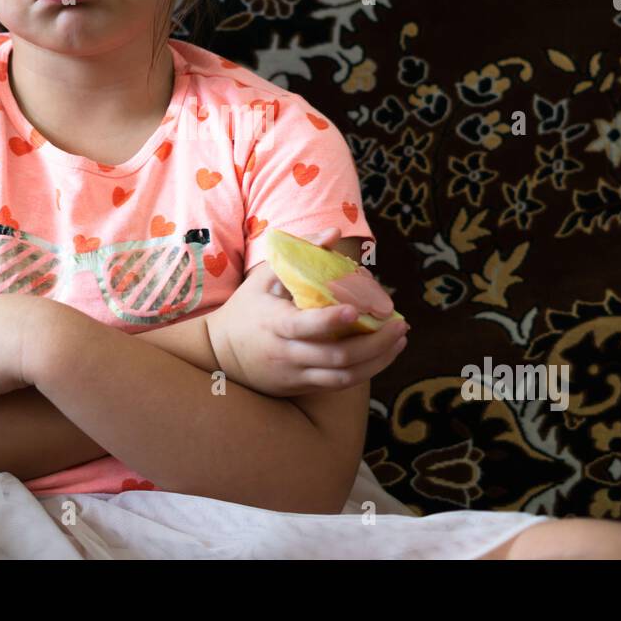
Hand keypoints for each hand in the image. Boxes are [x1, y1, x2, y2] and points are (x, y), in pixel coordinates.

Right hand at [206, 227, 409, 397]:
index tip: (358, 310)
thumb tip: (334, 233)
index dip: (332, 320)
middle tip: (399, 324)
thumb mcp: (264, 278)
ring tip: (399, 341)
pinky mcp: (301, 387)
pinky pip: (338, 385)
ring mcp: (295, 374)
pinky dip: (365, 372)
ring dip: (377, 361)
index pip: (305, 326)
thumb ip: (299, 253)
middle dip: (374, 342)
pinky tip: (382, 355)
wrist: (221, 354)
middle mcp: (286, 353)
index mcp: (274, 324)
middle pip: (337, 355)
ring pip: (343, 376)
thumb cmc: (247, 309)